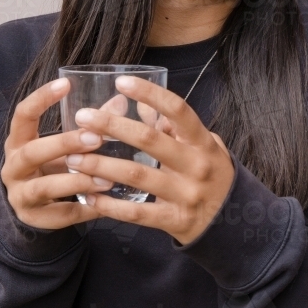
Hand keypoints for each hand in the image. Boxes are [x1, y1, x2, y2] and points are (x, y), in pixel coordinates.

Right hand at [0, 78, 114, 228]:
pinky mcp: (34, 218)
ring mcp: (20, 194)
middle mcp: (13, 167)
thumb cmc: (52, 165)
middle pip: (32, 153)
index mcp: (18, 141)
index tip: (66, 84)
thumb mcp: (64, 145)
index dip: (41, 99)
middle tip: (96, 139)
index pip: (22, 114)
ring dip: (76, 181)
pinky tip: (106, 204)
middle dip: (64, 145)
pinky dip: (85, 209)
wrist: (33, 207)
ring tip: (106, 179)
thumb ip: (89, 125)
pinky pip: (60, 214)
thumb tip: (121, 101)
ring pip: (43, 188)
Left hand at [65, 75, 235, 244]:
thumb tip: (145, 109)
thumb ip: (177, 130)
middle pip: (149, 140)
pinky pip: (136, 213)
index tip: (121, 82)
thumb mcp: (204, 148)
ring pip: (136, 176)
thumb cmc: (213, 178)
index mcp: (203, 143)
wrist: (234, 225)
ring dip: (100, 165)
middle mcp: (195, 166)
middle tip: (82, 118)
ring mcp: (185, 194)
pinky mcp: (174, 221)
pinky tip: (89, 198)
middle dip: (112, 126)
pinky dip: (109, 206)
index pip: (178, 110)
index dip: (150, 93)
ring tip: (73, 158)